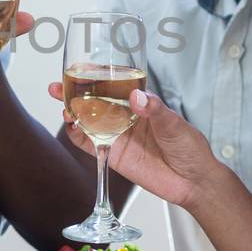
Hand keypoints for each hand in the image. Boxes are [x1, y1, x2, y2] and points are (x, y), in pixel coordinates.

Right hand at [53, 86, 223, 208]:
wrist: (193, 182)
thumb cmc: (190, 148)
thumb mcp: (175, 123)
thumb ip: (155, 110)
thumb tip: (137, 97)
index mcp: (140, 103)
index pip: (114, 85)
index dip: (96, 76)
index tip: (82, 68)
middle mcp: (125, 117)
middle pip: (94, 101)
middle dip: (75, 92)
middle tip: (58, 86)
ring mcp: (117, 135)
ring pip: (88, 121)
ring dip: (72, 112)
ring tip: (62, 105)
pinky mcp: (113, 154)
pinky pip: (90, 144)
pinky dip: (77, 135)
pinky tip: (70, 127)